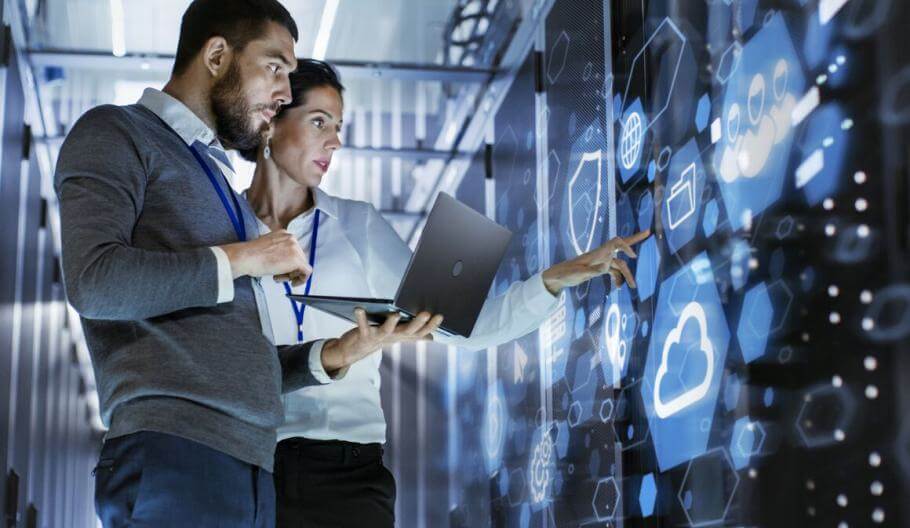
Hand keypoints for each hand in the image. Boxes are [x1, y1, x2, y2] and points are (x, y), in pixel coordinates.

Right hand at [218, 229, 311, 285]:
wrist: (246, 257)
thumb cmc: (250, 255)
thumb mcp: (267, 247)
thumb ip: (278, 251)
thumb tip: (284, 261)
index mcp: (284, 234)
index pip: (294, 250)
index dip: (288, 262)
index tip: (282, 269)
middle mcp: (292, 239)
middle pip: (300, 257)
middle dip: (291, 269)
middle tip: (280, 276)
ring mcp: (295, 249)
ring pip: (302, 265)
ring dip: (292, 274)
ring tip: (279, 277)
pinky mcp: (297, 260)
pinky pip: (307, 272)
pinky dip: (301, 279)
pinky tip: (292, 283)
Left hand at [320, 309, 443, 372]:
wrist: (354, 351)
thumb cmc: (377, 338)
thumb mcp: (397, 336)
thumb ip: (413, 335)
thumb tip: (431, 337)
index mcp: (401, 336)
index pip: (420, 332)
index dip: (430, 326)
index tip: (440, 316)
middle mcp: (392, 337)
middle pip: (407, 332)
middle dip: (417, 323)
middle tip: (426, 314)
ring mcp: (378, 337)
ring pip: (387, 331)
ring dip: (391, 324)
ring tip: (395, 314)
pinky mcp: (363, 335)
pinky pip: (362, 326)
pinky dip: (360, 318)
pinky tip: (359, 308)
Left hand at [542, 229, 650, 293]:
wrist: (557, 277)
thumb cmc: (566, 274)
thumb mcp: (578, 274)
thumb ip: (592, 271)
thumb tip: (605, 268)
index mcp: (597, 253)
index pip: (615, 243)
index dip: (625, 246)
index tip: (633, 256)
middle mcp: (601, 255)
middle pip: (620, 245)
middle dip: (634, 239)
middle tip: (648, 232)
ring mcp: (601, 261)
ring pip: (619, 265)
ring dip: (627, 274)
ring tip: (633, 287)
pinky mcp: (599, 268)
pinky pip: (613, 271)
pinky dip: (617, 278)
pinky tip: (617, 287)